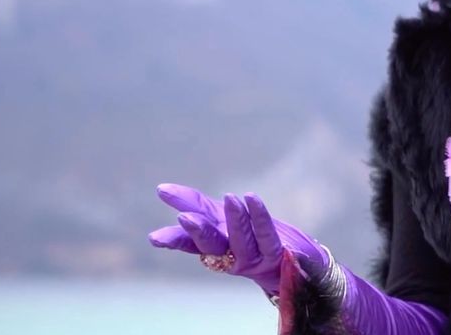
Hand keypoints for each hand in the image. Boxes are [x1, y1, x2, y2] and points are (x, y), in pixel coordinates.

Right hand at [147, 183, 329, 295]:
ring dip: (235, 220)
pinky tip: (252, 199)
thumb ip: (195, 205)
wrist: (295, 260)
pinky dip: (259, 217)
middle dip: (198, 233)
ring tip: (230, 197)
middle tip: (185, 218)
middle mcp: (229, 256)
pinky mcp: (274, 254)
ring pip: (241, 241)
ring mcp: (252, 258)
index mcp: (213, 247)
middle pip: (211, 246)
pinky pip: (266, 236)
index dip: (174, 240)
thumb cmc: (252, 236)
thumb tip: (161, 189)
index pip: (189, 243)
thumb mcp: (221, 217)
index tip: (155, 237)